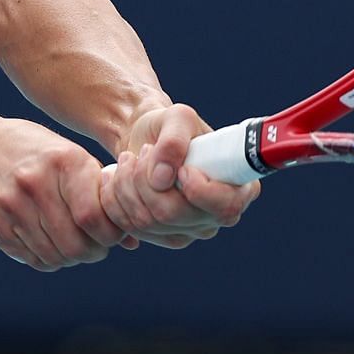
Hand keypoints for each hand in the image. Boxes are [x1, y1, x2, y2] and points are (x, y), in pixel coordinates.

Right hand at [0, 117, 124, 270]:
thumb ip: (99, 195)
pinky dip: (46, 258)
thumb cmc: (36, 154)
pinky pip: (30, 258)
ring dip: (70, 258)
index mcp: (63, 161)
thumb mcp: (69, 158)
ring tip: (72, 245)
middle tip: (95, 247)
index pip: (93, 217)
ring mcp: (10, 205)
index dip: (109, 236)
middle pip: (75, 244)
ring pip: (54, 256)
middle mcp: (35, 182)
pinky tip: (48, 243)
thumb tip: (134, 241)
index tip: (112, 235)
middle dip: (92, 252)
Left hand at [101, 104, 259, 248]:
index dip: (199, 191)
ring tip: (128, 159)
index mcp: (238, 186)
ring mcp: (191, 230)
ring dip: (126, 185)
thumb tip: (162, 180)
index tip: (182, 168)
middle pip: (173, 214)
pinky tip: (118, 178)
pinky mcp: (163, 236)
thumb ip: (174, 141)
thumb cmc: (169, 125)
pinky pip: (130, 227)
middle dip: (145, 179)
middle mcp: (217, 215)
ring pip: (146, 221)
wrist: (145, 138)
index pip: (225, 206)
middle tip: (142, 152)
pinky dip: (115, 199)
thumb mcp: (176, 117)